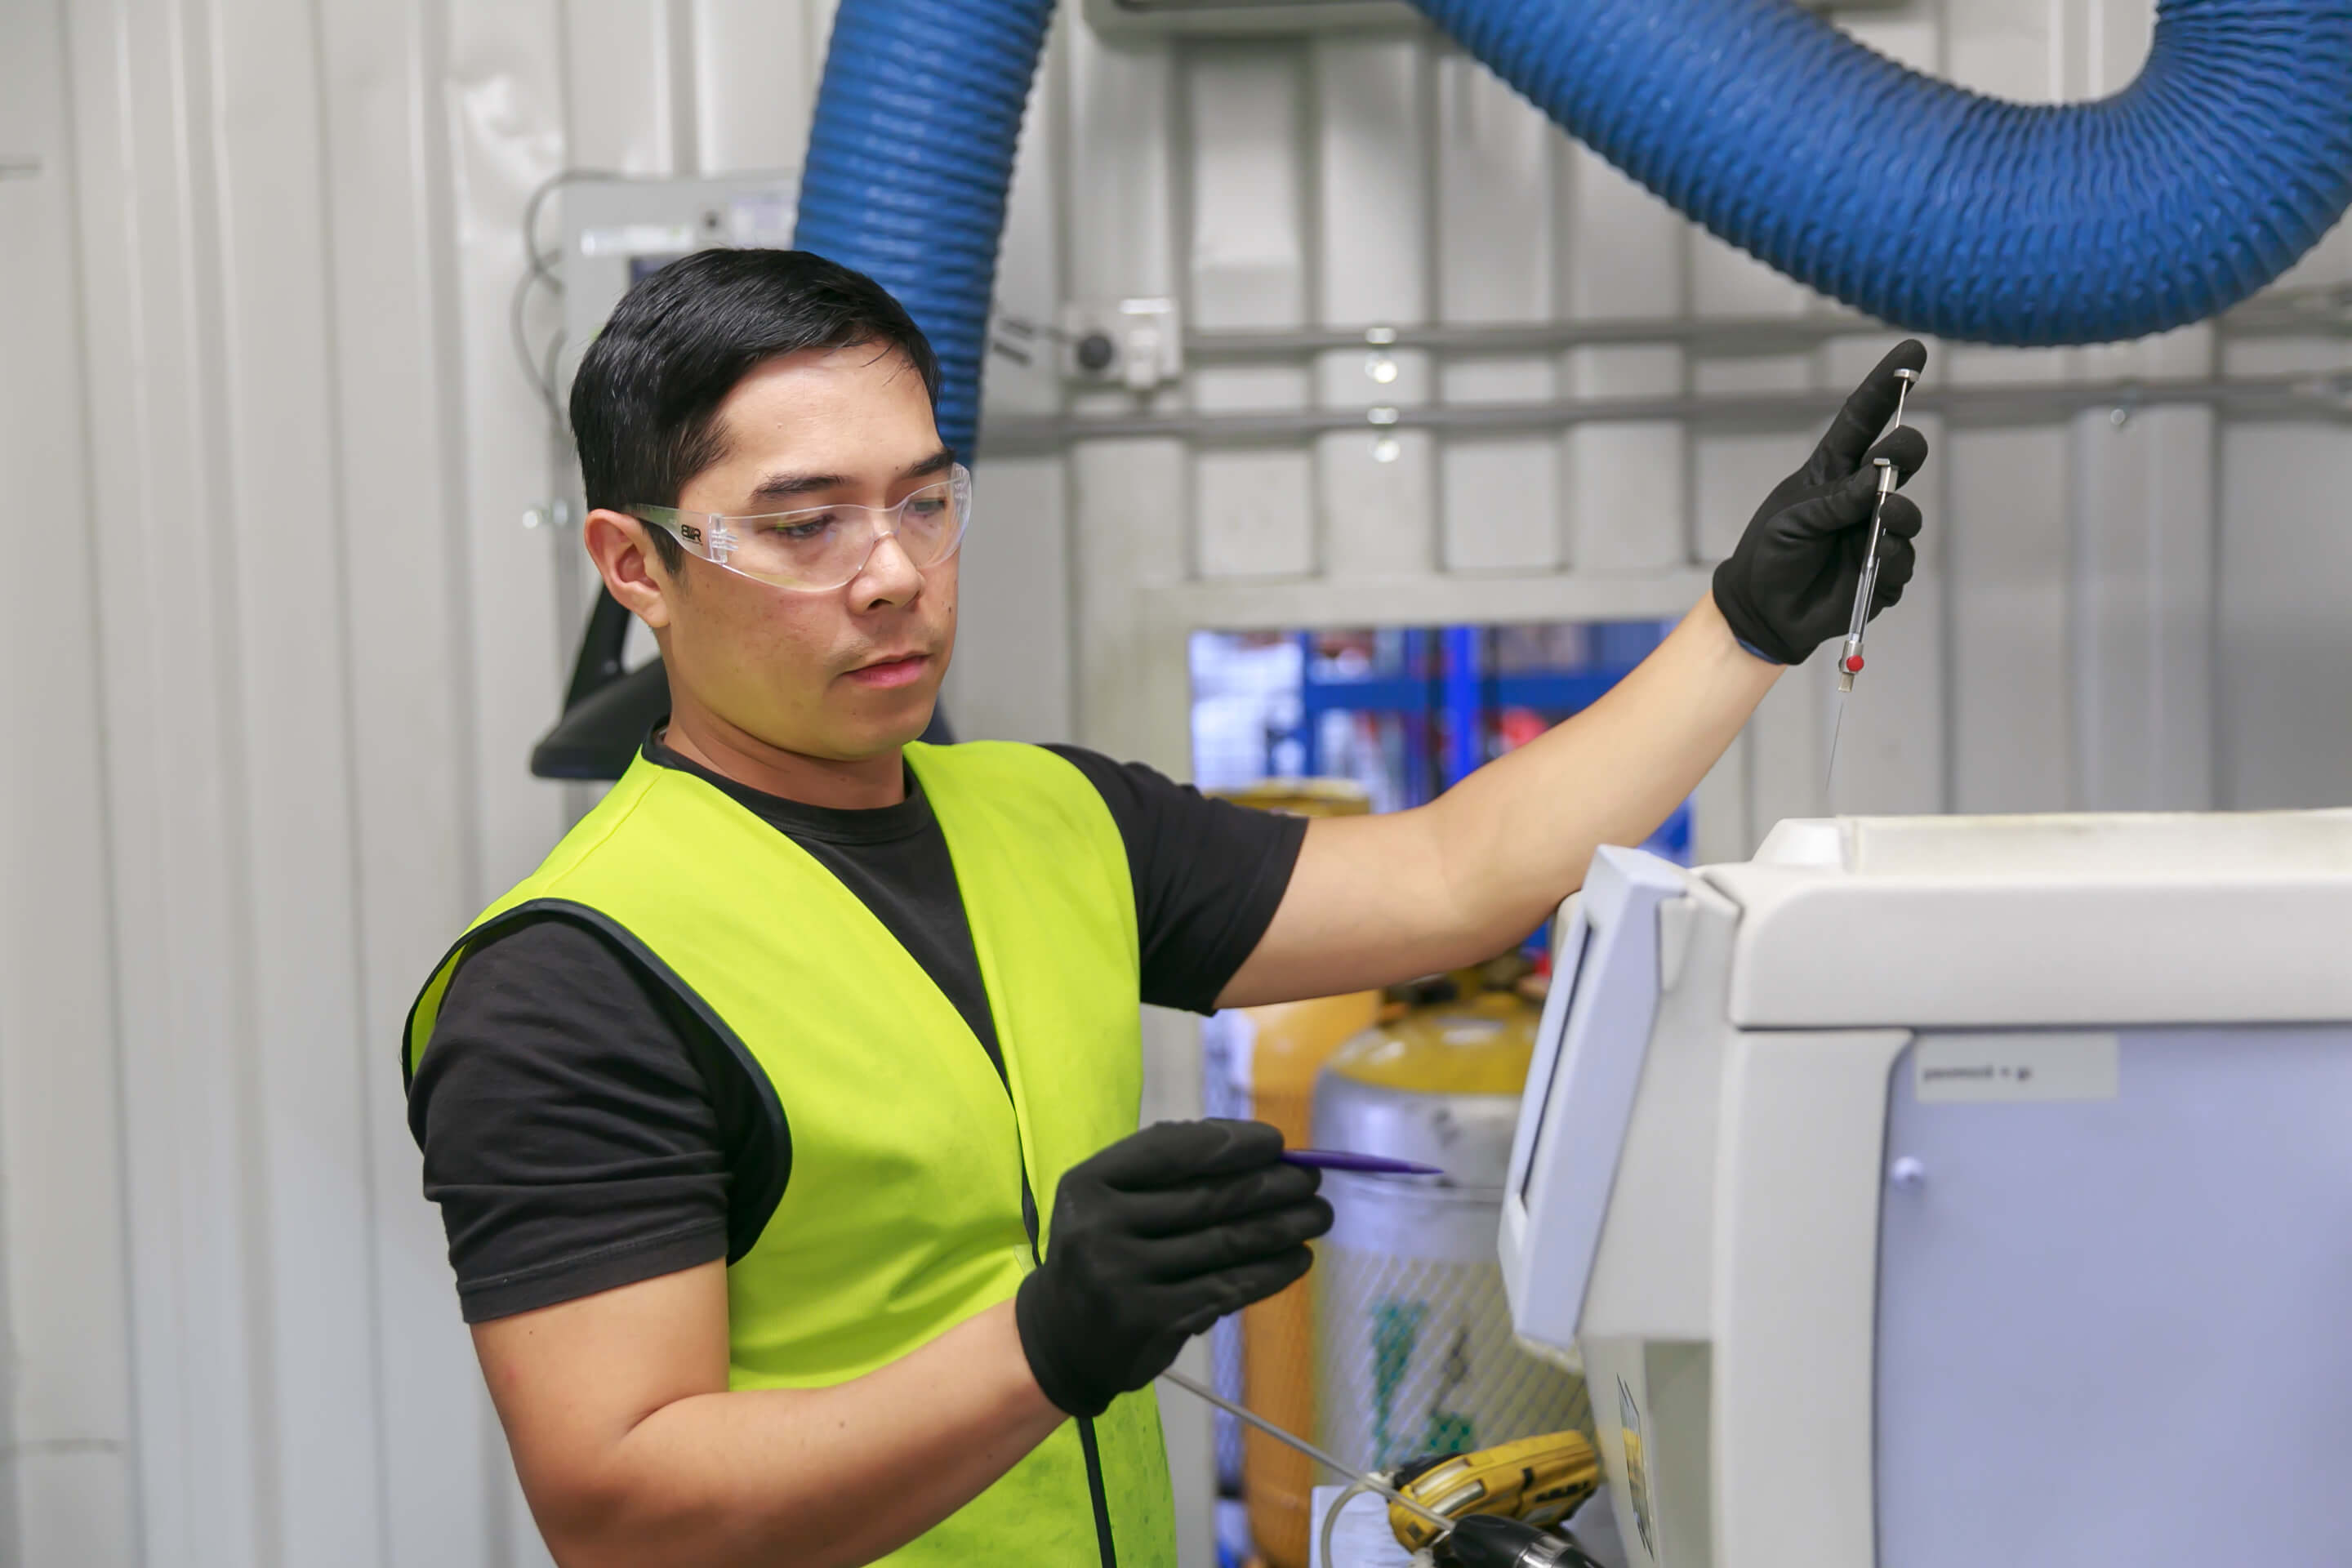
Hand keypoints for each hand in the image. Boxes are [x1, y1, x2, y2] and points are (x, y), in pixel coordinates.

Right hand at [1014, 1119, 1332, 1418]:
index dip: (1230, 1142)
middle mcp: (1100, 1228)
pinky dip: (1269, 1272)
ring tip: (1319, 1216)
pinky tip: (1297, 1259)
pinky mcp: (1151, 1320)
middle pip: (1206, 1198)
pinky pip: (1226, 1288)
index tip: (1276, 1142)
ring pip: (1224, 1244)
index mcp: (1089, 1184)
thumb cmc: (1102, 1250)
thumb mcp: (1109, 1199)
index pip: (1169, 1151)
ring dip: (1283, 1227)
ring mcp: (1124, 1278)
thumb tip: (1258, 1147)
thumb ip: (1167, 1169)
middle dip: (1271, 1185)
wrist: (1061, 1336)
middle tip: (1312, 1179)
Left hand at [1711, 340, 1930, 664]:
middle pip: (1899, 460)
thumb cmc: (1769, 555)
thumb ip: (1833, 501)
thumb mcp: (1789, 521)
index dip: (1887, 387)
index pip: (1863, 421)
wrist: (1762, 611)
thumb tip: (1879, 477)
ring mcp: (1875, 534)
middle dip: (1906, 449)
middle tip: (1899, 451)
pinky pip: (1903, 562)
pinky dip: (1894, 558)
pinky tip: (1879, 561)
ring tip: (1883, 516)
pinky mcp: (1884, 573)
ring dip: (1900, 513)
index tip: (1912, 352)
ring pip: (1906, 515)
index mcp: (1832, 472)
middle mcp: (1860, 497)